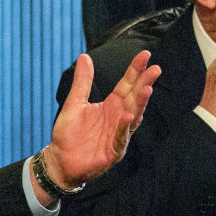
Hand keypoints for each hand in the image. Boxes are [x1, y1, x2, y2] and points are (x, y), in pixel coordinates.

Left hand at [38, 50, 160, 196]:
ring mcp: (118, 134)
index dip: (136, 70)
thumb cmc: (68, 133)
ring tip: (147, 89)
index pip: (127, 84)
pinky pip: (121, 138)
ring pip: (133, 117)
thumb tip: (85, 56)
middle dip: (145, 84)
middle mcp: (118, 118)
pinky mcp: (113, 151)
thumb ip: (83, 82)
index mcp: (111, 105)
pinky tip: (127, 116)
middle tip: (155, 69)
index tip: (145, 54)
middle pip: (134, 98)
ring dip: (140, 104)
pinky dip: (124, 127)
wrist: (59, 160)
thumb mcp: (74, 103)